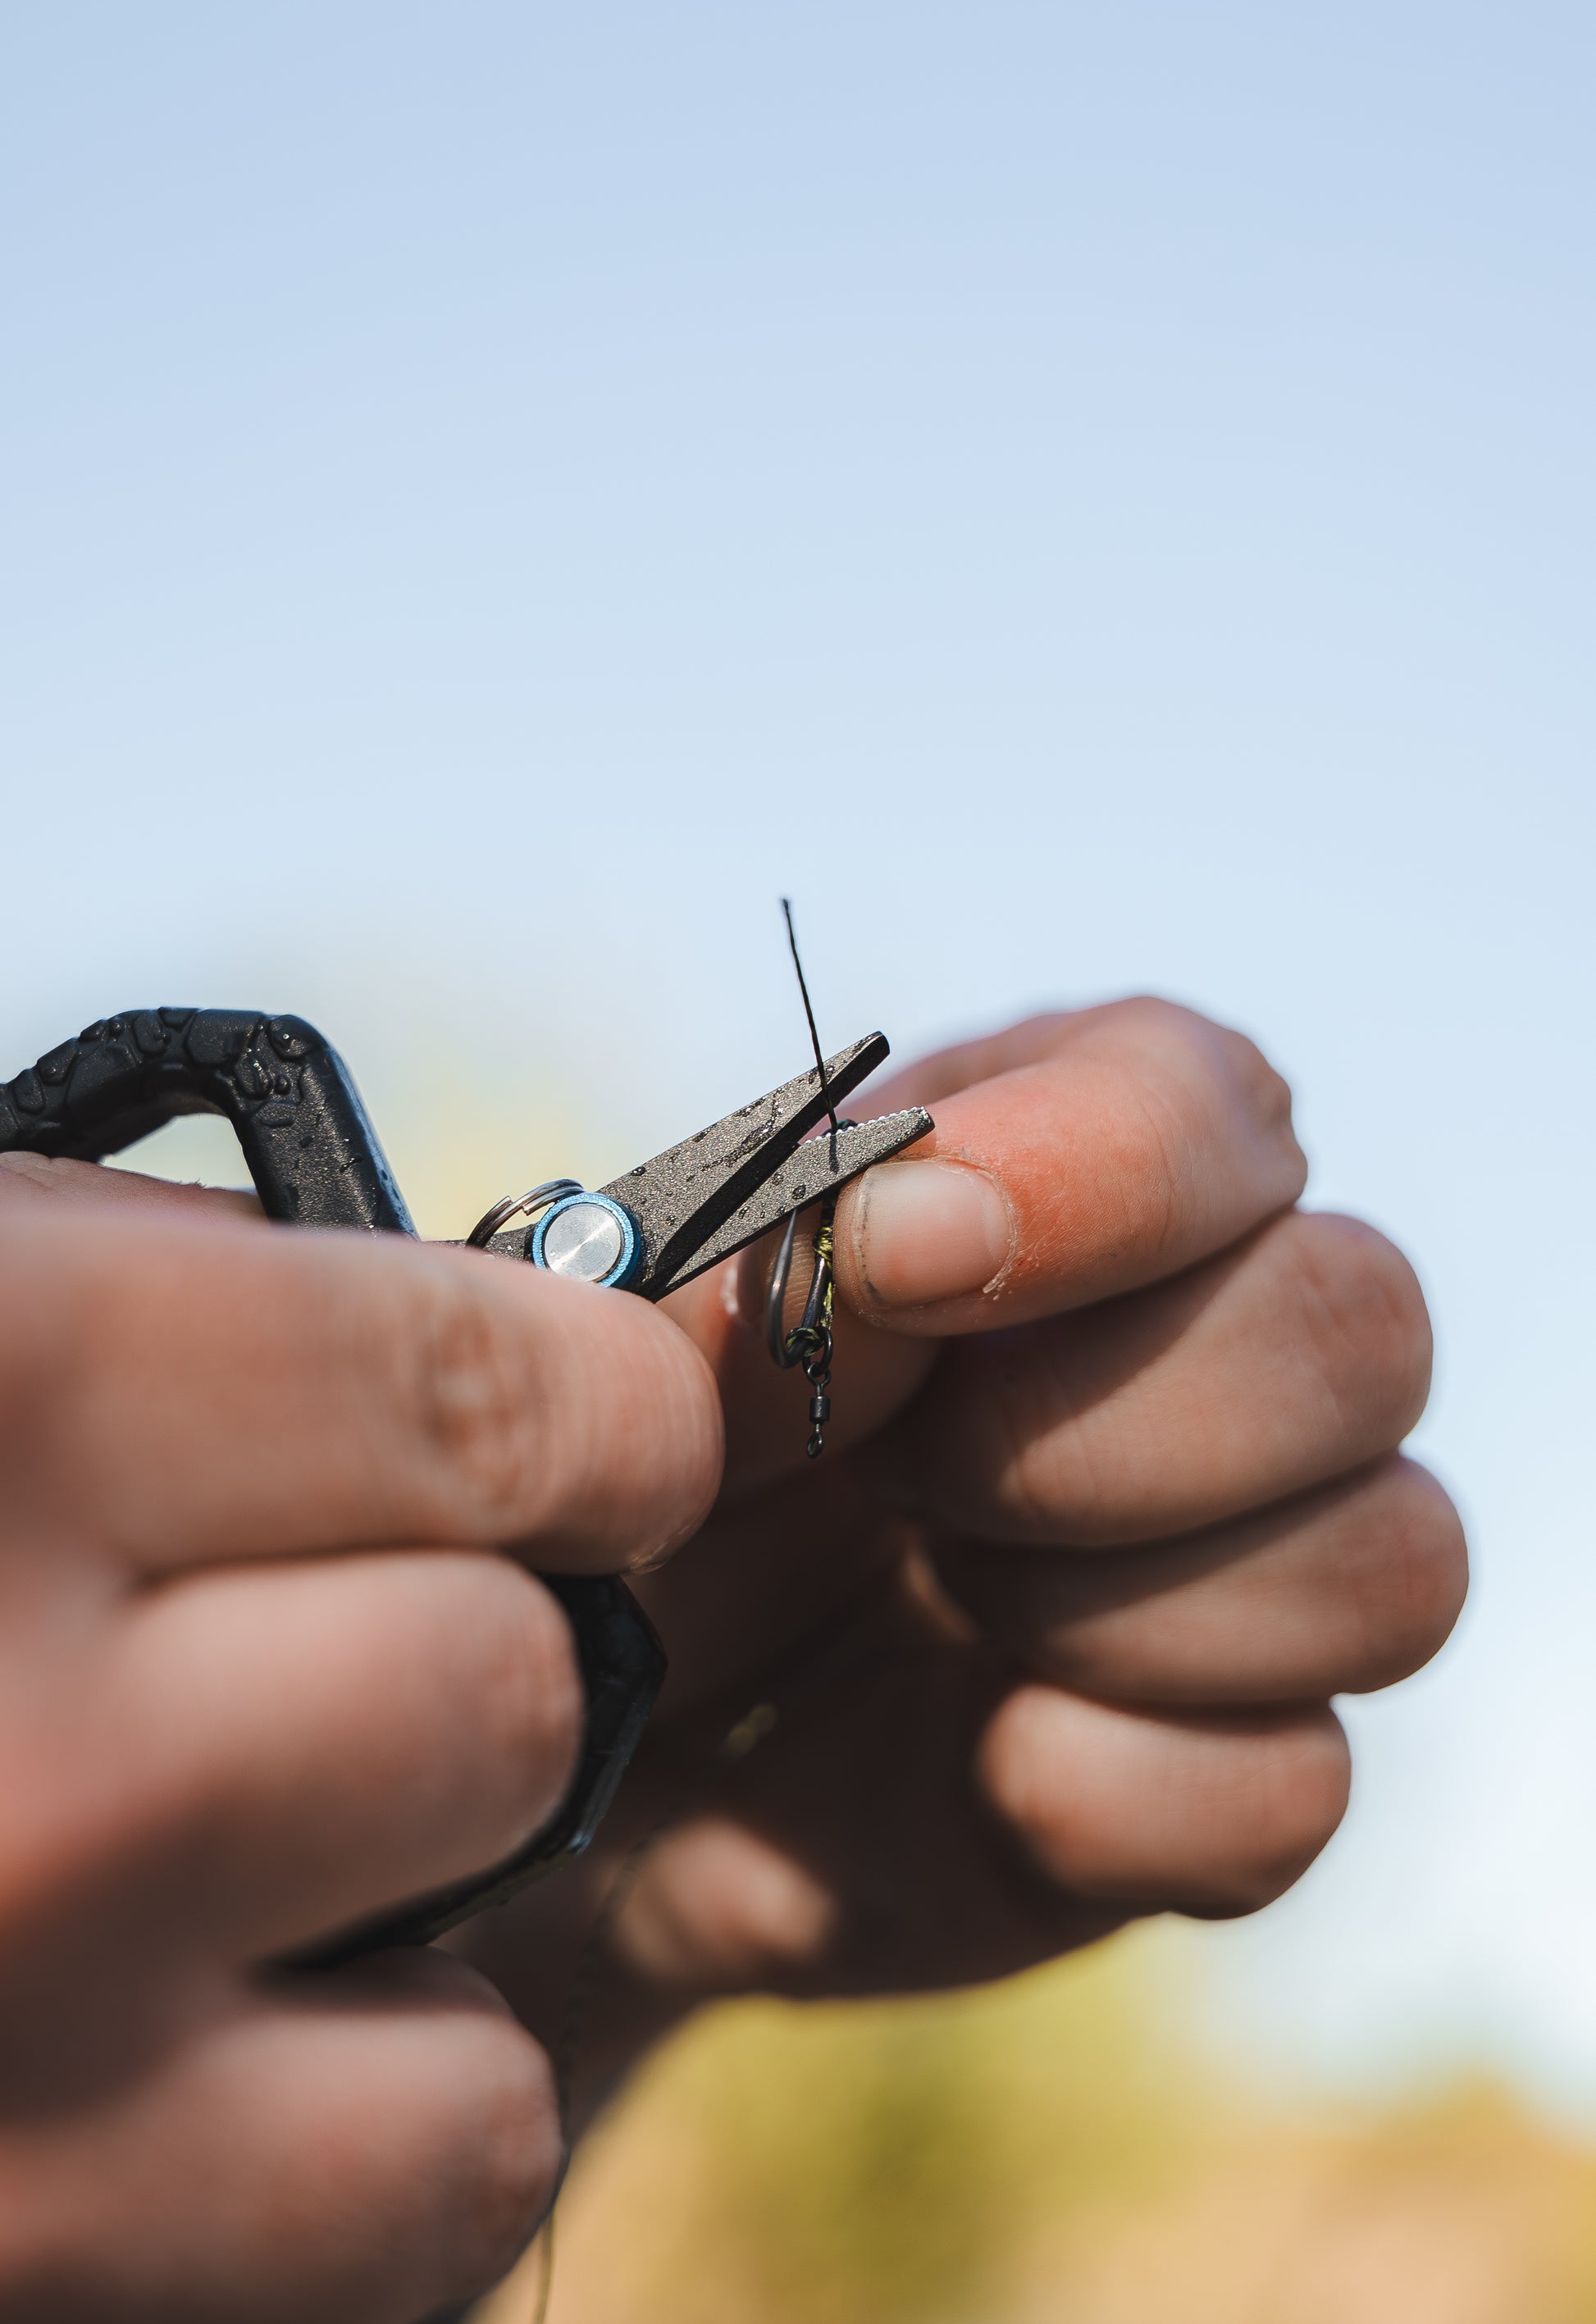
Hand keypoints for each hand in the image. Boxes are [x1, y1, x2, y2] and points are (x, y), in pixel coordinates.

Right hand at [0, 1157, 720, 2321]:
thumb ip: (190, 1300)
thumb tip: (465, 1337)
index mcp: (17, 1404)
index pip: (541, 1400)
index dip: (585, 1406)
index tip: (550, 1427)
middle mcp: (33, 1767)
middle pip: (529, 1699)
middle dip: (466, 1649)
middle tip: (319, 1633)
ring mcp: (20, 2073)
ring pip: (489, 2037)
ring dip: (416, 1935)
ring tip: (240, 1860)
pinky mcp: (20, 2280)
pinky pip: (391, 2230)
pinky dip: (345, 2147)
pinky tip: (193, 2044)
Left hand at [468, 1000, 1465, 2119]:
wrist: (573, 1749)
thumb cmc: (610, 1485)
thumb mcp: (619, 1370)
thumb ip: (741, 1281)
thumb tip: (898, 1246)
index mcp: (1060, 1179)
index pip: (1207, 1099)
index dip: (1101, 1170)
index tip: (901, 1259)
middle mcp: (1207, 1353)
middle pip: (1365, 1321)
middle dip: (1113, 1420)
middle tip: (903, 1482)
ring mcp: (1244, 1584)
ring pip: (1397, 1558)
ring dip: (1132, 1605)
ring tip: (947, 1611)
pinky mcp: (1224, 1786)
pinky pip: (1300, 1790)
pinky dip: (1122, 1792)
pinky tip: (979, 1768)